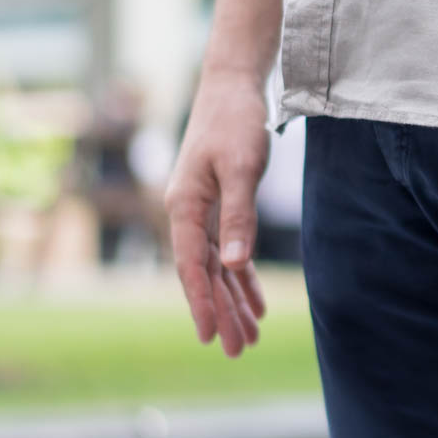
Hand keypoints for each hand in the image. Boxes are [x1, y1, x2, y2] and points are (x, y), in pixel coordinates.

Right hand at [163, 69, 272, 356]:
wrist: (232, 85)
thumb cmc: (233, 121)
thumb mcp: (240, 168)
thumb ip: (237, 216)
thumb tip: (233, 264)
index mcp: (184, 207)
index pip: (191, 267)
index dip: (202, 303)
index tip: (210, 337)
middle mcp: (187, 214)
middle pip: (203, 274)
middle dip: (221, 313)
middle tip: (236, 352)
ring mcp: (202, 211)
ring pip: (217, 268)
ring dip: (232, 301)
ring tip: (247, 337)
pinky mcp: (219, 205)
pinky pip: (228, 252)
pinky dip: (242, 278)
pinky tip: (253, 303)